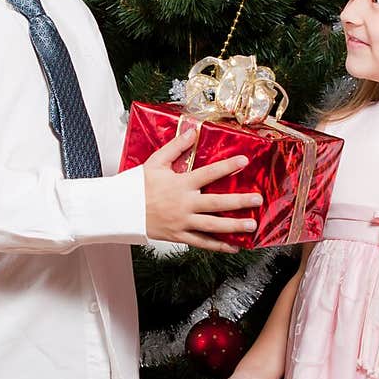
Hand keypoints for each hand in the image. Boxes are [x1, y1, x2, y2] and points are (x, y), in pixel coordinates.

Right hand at [143, 127, 262, 252]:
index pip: (209, 173)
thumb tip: (193, 131)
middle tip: (257, 199)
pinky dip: (218, 246)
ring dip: (234, 226)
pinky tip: (233, 246)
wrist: (121, 210)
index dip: (228, 166)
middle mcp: (185, 204)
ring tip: (251, 225)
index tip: (244, 160)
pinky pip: (202, 242)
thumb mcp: (156, 162)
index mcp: (181, 184)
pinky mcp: (179, 235)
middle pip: (217, 203)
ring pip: (212, 225)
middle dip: (239, 201)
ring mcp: (183, 222)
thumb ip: (176, 146)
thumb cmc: (137, 185)